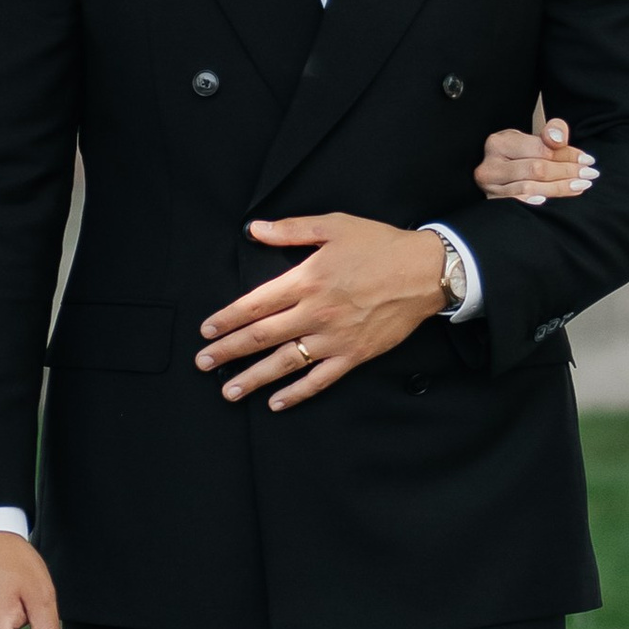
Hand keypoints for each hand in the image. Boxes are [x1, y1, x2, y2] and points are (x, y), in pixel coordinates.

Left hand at [197, 212, 448, 408]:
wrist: (425, 272)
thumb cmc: (380, 245)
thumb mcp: (334, 226)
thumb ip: (292, 230)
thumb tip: (256, 229)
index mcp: (307, 280)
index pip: (256, 304)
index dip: (228, 318)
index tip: (207, 330)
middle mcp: (315, 313)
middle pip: (262, 336)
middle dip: (228, 351)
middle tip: (203, 363)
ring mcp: (334, 338)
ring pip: (285, 363)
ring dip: (254, 379)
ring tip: (229, 391)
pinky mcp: (354, 355)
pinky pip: (320, 380)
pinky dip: (297, 393)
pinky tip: (276, 402)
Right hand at [473, 115, 598, 205]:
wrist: (502, 169)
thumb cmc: (520, 154)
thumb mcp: (533, 138)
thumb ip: (552, 132)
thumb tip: (559, 140)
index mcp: (499, 143)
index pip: (541, 149)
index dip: (567, 155)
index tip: (588, 160)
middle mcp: (490, 165)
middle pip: (536, 169)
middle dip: (566, 172)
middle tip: (589, 175)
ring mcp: (490, 187)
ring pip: (529, 188)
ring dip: (559, 188)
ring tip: (580, 185)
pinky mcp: (493, 203)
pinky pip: (517, 203)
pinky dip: (534, 202)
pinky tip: (550, 201)